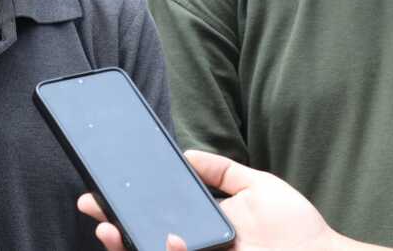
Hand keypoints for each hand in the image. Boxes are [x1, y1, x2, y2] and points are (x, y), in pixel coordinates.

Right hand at [77, 150, 343, 250]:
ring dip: (126, 245)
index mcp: (201, 230)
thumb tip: (186, 152)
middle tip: (93, 209)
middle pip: (142, 241)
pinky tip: (170, 240)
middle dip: (112, 227)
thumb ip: (222, 170)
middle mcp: (195, 249)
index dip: (124, 210)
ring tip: (111, 228)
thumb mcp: (258, 187)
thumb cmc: (299, 230)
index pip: (154, 221)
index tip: (101, 193)